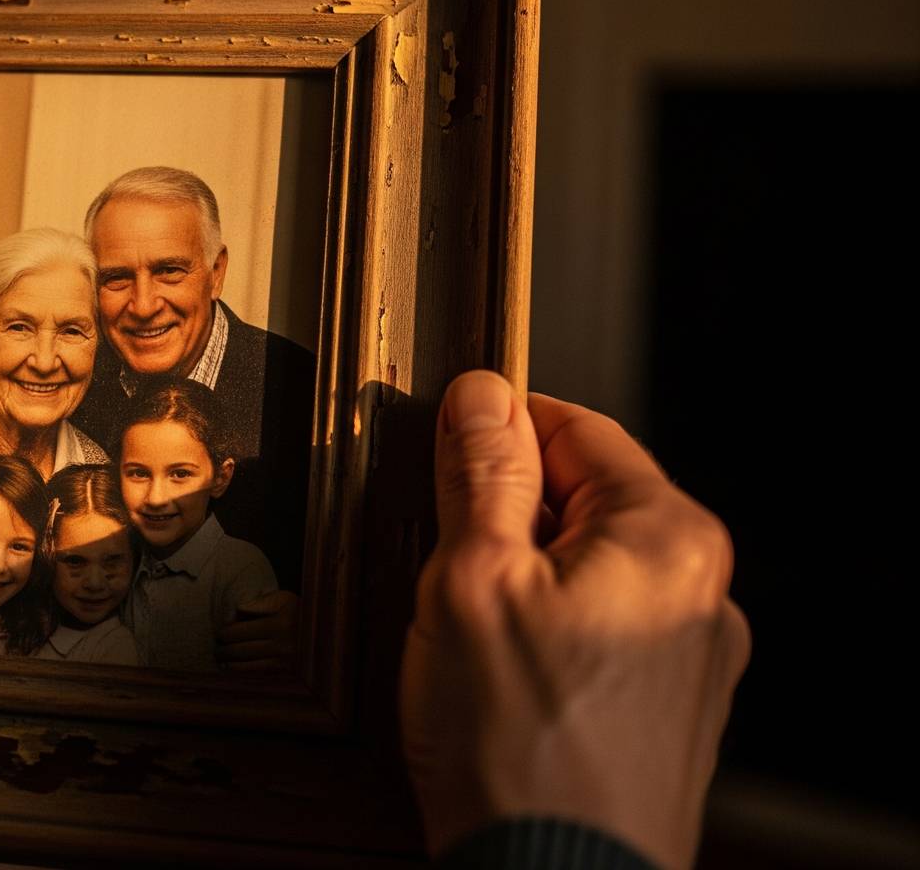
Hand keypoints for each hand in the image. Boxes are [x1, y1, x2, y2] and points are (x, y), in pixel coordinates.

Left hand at [215, 589, 298, 670]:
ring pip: (246, 662)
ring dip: (229, 661)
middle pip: (241, 648)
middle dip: (223, 648)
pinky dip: (241, 670)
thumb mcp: (282, 600)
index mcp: (280, 623)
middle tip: (215, 646)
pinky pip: (257, 672)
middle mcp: (282, 643)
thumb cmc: (298, 612)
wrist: (323, 632)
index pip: (240, 630)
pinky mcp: (285, 671)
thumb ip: (257, 604)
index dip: (225, 632)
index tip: (219, 632)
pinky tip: (230, 668)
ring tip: (219, 658)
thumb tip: (232, 613)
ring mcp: (284, 660)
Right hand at [401, 371, 748, 869]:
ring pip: (586, 576)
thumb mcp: (470, 581)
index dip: (496, 433)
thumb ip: (480, 476)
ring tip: (466, 642)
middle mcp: (702, 593)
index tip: (442, 452)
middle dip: (504, 522)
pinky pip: (600, 640)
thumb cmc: (517, 748)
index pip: (575, 428)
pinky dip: (545, 642)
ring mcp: (693, 662)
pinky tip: (499, 687)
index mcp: (670, 538)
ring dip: (521, 586)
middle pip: (584, 504)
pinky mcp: (670, 717)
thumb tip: (480, 396)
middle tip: (445, 570)